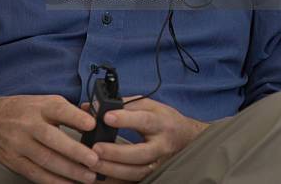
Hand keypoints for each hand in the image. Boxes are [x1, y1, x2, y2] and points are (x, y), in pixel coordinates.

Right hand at [0, 95, 98, 182]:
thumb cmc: (21, 110)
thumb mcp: (42, 102)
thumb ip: (67, 110)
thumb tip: (93, 118)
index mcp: (39, 106)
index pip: (58, 109)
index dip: (75, 117)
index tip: (92, 124)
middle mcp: (29, 124)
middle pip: (52, 138)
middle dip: (75, 151)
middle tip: (94, 160)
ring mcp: (20, 144)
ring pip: (46, 160)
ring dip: (69, 170)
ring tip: (87, 176)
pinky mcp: (15, 161)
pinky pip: (36, 174)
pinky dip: (54, 182)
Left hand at [81, 96, 209, 181]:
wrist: (186, 137)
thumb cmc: (163, 118)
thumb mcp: (149, 105)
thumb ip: (123, 104)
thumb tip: (95, 105)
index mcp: (160, 122)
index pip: (143, 120)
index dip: (125, 119)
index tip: (106, 117)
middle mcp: (161, 145)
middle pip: (140, 153)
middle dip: (116, 152)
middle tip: (96, 148)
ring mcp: (158, 163)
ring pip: (137, 171)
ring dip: (114, 169)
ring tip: (94, 163)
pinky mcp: (154, 174)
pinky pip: (135, 180)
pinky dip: (118, 180)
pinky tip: (102, 176)